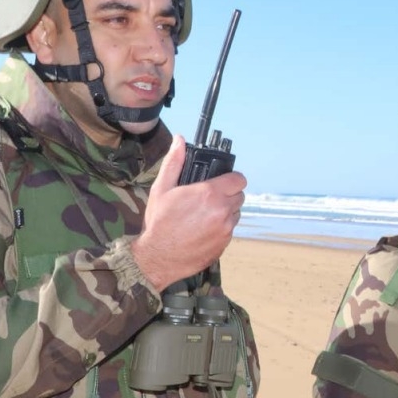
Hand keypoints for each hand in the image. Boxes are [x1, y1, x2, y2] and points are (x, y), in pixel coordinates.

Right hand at [131, 136, 246, 289]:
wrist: (158, 257)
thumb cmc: (158, 223)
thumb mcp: (162, 188)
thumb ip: (174, 162)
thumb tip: (179, 140)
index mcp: (210, 194)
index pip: (239, 180)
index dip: (232, 179)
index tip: (223, 181)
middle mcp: (222, 211)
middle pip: (240, 196)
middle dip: (229, 195)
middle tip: (211, 198)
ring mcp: (225, 230)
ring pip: (236, 214)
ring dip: (226, 212)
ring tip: (206, 215)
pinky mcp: (224, 245)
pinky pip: (230, 231)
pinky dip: (221, 228)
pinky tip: (204, 230)